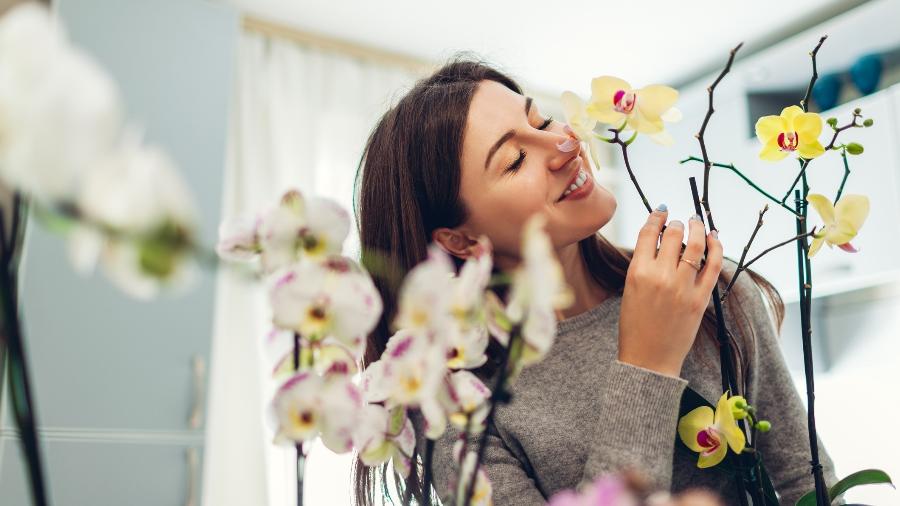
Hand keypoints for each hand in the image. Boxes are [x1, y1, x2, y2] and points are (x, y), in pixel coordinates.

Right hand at [618, 205, 723, 377]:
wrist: (648, 358)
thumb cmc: (635, 326)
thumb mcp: (630, 290)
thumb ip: (643, 265)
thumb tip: (659, 240)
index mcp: (637, 272)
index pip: (648, 233)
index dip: (656, 216)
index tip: (661, 211)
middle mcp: (660, 276)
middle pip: (672, 234)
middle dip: (676, 223)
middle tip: (678, 223)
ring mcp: (683, 287)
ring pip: (695, 244)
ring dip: (697, 228)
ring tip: (697, 222)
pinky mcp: (700, 298)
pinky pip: (713, 265)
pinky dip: (716, 246)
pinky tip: (714, 237)